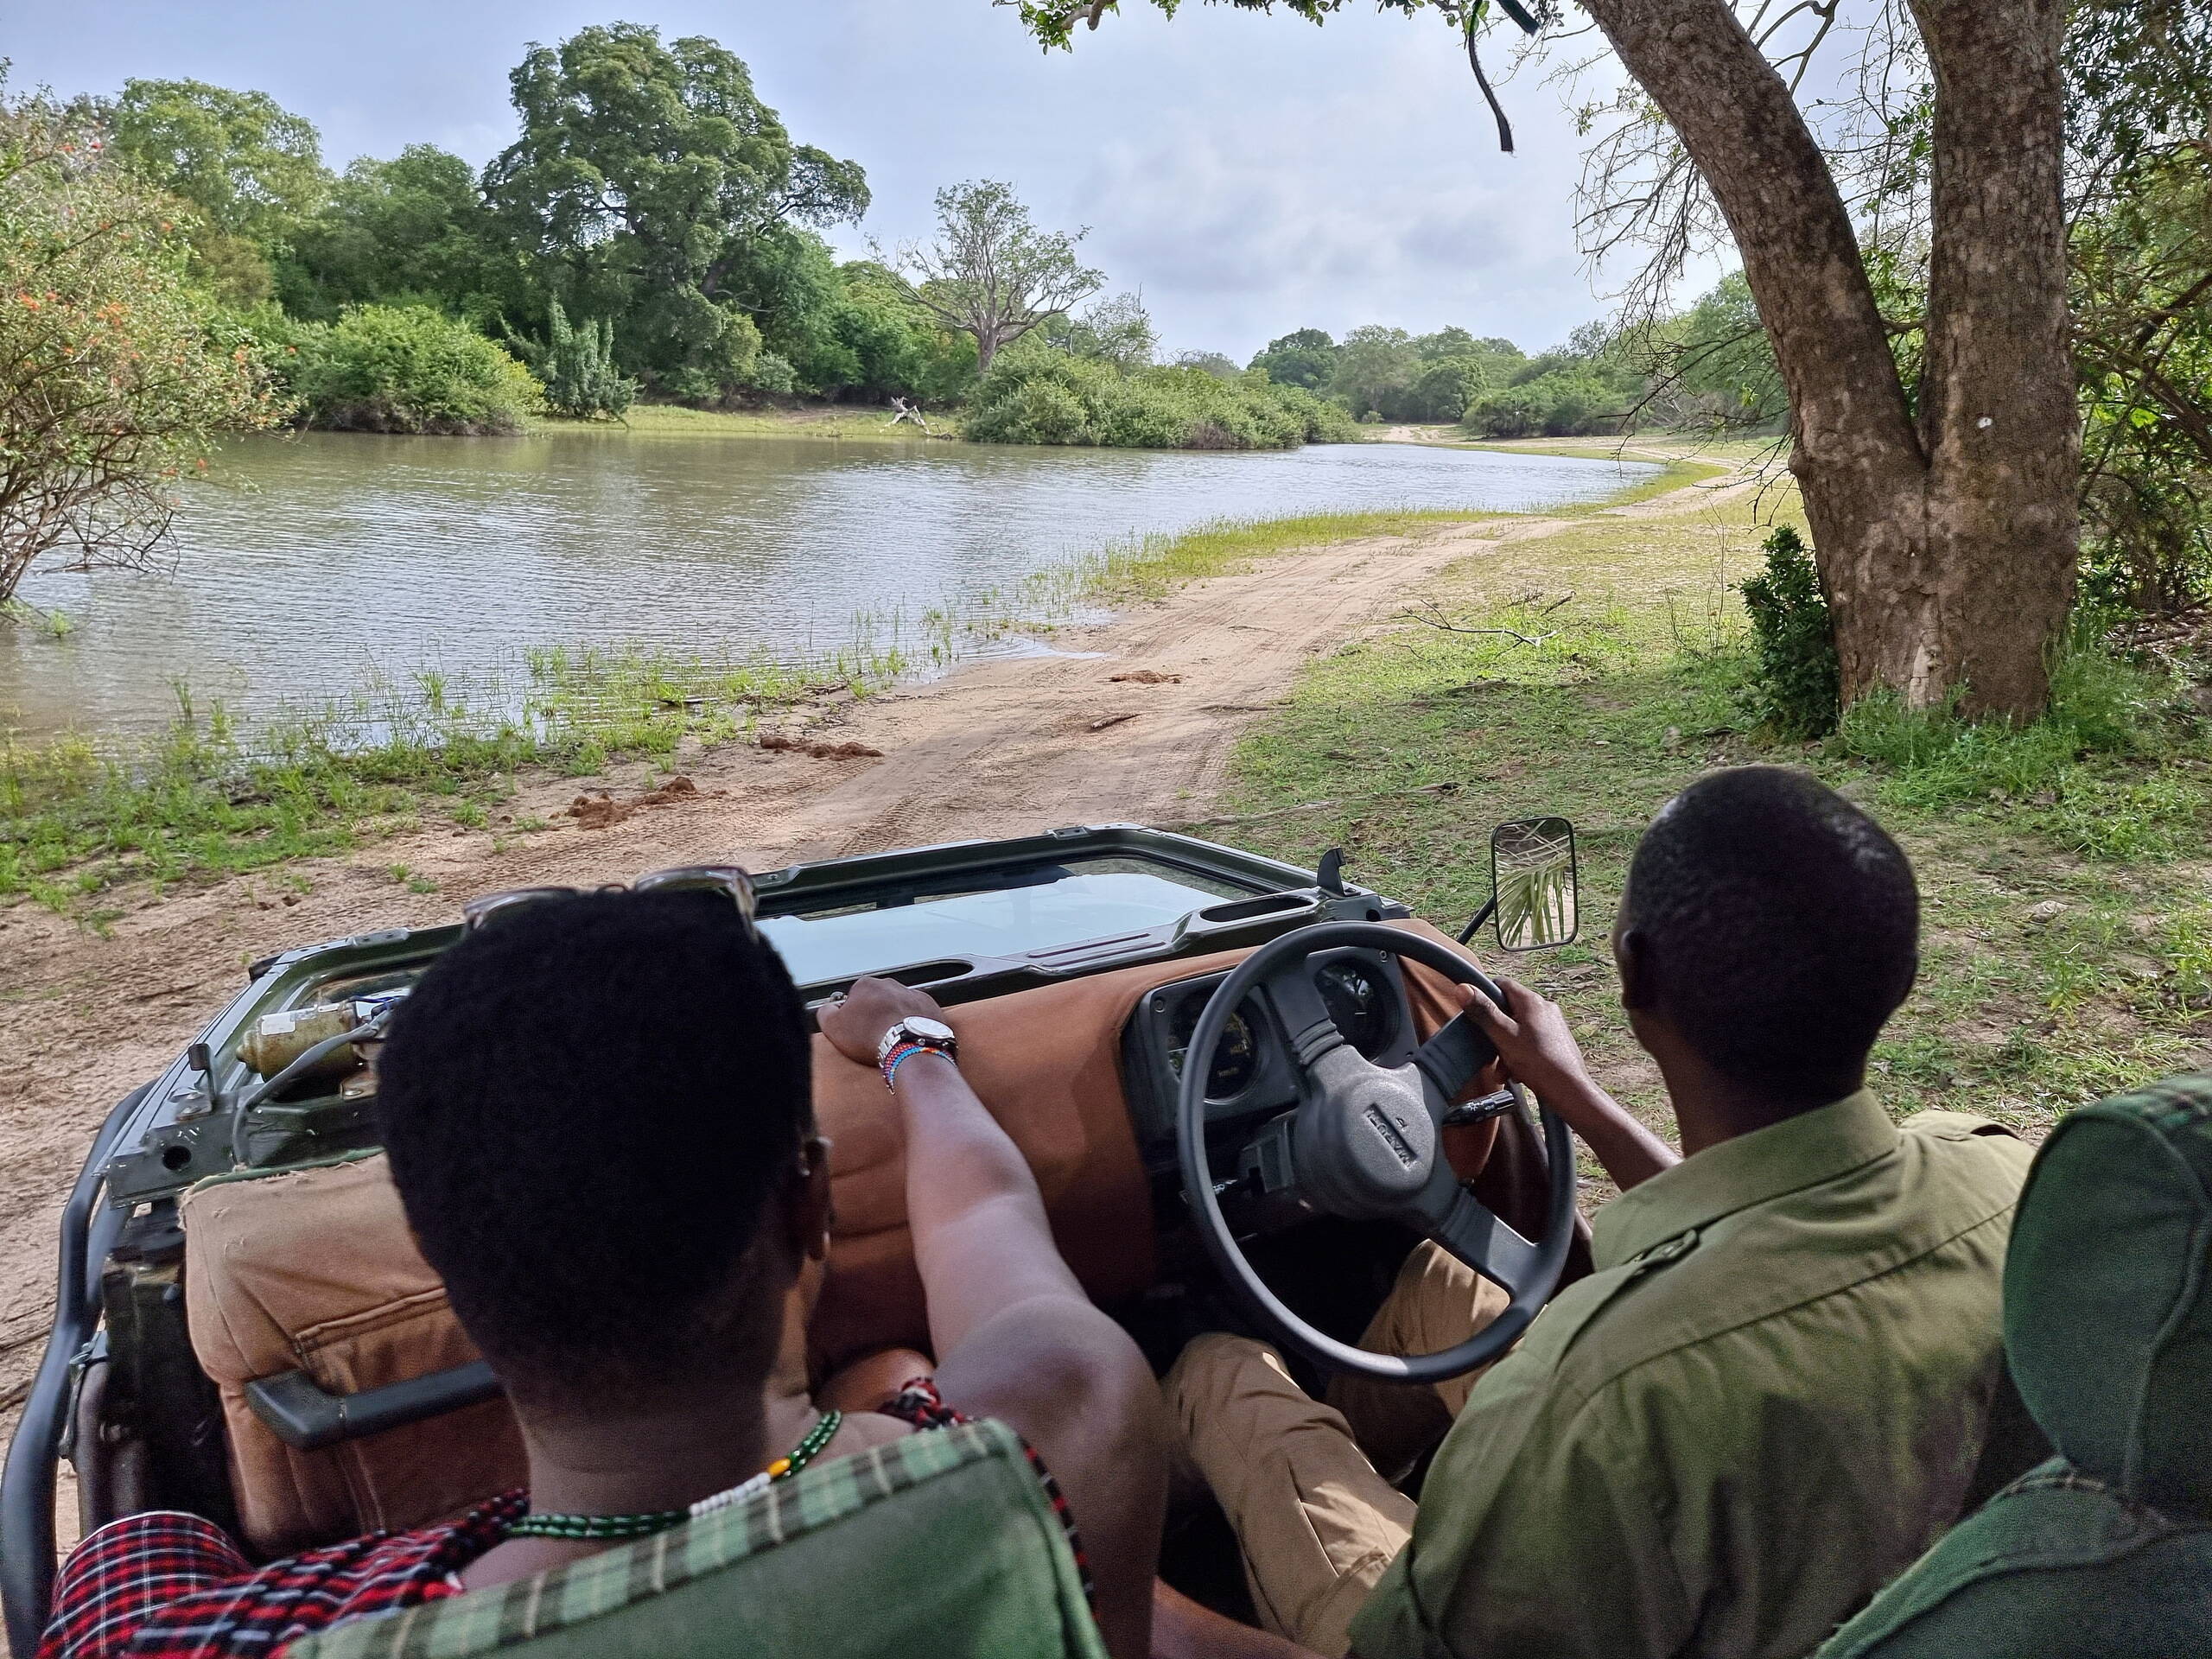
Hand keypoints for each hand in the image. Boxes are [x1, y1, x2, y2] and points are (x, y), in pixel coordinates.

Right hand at [818, 975, 947, 1066]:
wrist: (908, 1047)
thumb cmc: (870, 1037)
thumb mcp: (832, 1027)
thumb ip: (825, 1012)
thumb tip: (828, 1008)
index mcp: (866, 984)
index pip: (855, 997)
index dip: (854, 1016)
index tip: (857, 1030)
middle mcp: (890, 984)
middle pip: (878, 1000)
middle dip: (876, 1015)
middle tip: (874, 1036)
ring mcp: (912, 993)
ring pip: (899, 1005)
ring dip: (895, 1018)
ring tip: (892, 1038)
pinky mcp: (930, 1006)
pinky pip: (918, 1013)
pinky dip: (913, 1023)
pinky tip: (908, 1037)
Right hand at [1451, 976, 1596, 1107]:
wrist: (1570, 1090)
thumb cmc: (1539, 1063)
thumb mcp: (1504, 1036)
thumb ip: (1484, 1012)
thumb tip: (1463, 988)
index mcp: (1531, 1002)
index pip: (1502, 984)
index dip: (1485, 996)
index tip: (1476, 1012)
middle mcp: (1544, 1008)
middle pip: (1509, 1011)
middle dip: (1495, 1033)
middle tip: (1489, 1051)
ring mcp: (1552, 1025)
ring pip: (1519, 1030)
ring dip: (1506, 1048)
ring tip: (1503, 1069)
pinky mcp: (1556, 1041)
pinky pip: (1531, 1042)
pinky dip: (1520, 1055)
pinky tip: (1517, 1073)